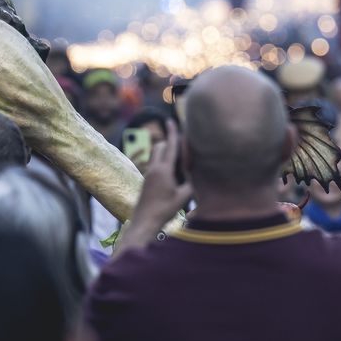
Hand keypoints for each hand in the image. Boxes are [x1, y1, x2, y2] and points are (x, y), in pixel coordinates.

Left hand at [118, 124, 192, 250]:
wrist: (144, 220)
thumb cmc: (165, 210)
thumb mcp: (183, 197)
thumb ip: (191, 183)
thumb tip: (197, 174)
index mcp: (164, 170)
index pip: (170, 146)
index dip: (172, 133)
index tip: (171, 120)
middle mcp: (154, 168)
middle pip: (160, 146)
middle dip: (169, 141)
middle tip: (180, 144)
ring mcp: (148, 174)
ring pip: (155, 155)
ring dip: (164, 152)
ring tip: (177, 158)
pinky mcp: (146, 181)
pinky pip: (154, 164)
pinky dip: (162, 161)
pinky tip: (171, 172)